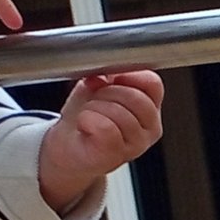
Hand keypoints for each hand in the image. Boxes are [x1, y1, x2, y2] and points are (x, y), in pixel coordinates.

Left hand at [36, 70, 164, 215]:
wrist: (68, 146)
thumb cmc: (86, 117)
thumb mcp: (99, 86)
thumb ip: (109, 73)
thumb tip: (108, 64)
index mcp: (150, 107)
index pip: (151, 82)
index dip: (127, 75)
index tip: (110, 80)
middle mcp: (149, 127)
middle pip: (135, 96)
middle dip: (107, 92)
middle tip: (96, 101)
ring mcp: (136, 144)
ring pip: (119, 112)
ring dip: (95, 108)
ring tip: (90, 114)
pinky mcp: (115, 155)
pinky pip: (105, 127)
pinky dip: (88, 120)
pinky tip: (85, 124)